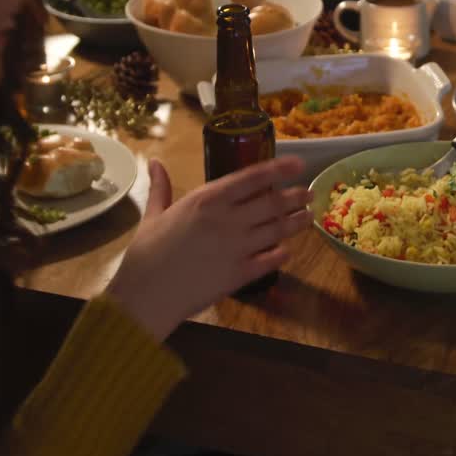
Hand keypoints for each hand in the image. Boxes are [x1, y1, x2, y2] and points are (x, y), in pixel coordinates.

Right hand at [106, 156, 313, 340]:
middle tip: (309, 193)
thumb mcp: (154, 213)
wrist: (146, 294)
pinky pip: (272, 260)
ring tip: (308, 216)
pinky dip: (283, 253)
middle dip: (296, 196)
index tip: (298, 164)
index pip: (252, 177)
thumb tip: (154, 161)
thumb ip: (161, 186)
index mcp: (207, 200)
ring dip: (297, 222)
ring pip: (278, 229)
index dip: (279, 169)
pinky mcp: (241, 273)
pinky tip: (287, 251)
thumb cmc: (146, 252)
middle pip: (273, 203)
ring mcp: (237, 247)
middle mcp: (228, 219)